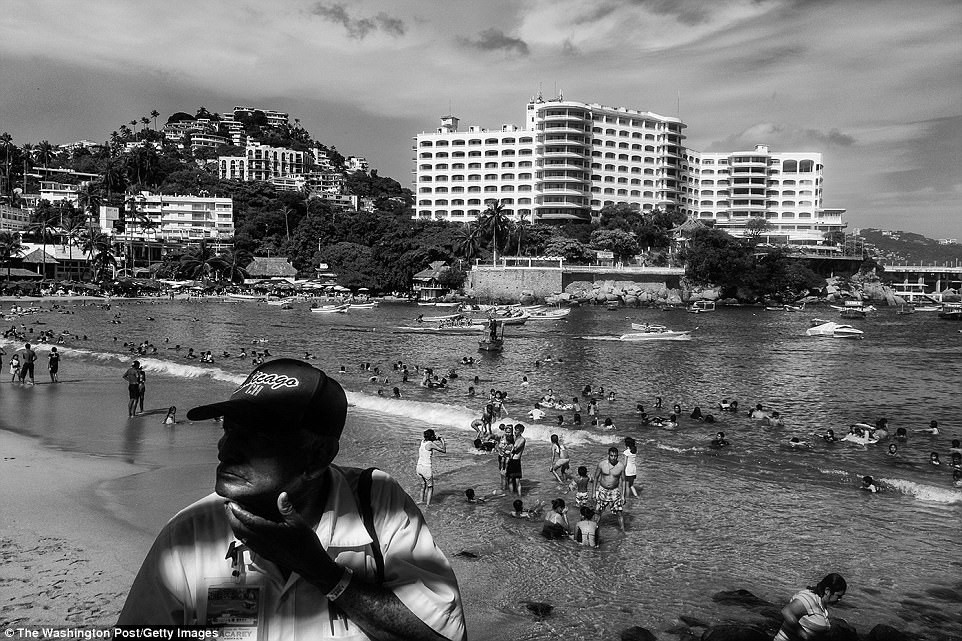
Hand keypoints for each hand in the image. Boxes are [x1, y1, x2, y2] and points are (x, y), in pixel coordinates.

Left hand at [225, 493, 339, 589]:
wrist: (308, 563)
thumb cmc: (305, 543)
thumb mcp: (299, 522)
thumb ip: (287, 509)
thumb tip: (282, 495)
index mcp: (270, 532)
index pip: (248, 520)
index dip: (238, 511)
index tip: (231, 502)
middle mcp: (262, 541)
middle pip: (240, 529)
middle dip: (231, 517)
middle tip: (227, 506)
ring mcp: (261, 548)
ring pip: (241, 536)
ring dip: (234, 525)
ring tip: (232, 515)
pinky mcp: (263, 553)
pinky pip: (247, 542)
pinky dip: (241, 533)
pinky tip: (243, 529)